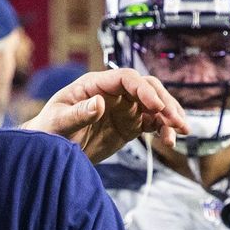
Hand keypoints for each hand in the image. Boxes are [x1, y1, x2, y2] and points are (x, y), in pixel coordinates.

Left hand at [22, 68, 188, 163]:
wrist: (48, 151)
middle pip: (146, 88)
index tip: (157, 106)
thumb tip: (99, 103)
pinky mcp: (129, 126)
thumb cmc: (48, 131)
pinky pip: (151, 124)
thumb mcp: (58, 123)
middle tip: (177, 120)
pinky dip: (163, 130)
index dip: (143, 90)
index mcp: (95, 84)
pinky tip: (170, 140)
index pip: (126, 78)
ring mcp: (123, 108)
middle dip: (164, 102)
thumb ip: (78, 113)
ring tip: (181, 132)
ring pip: (154, 106)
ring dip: (169, 116)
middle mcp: (113, 93)